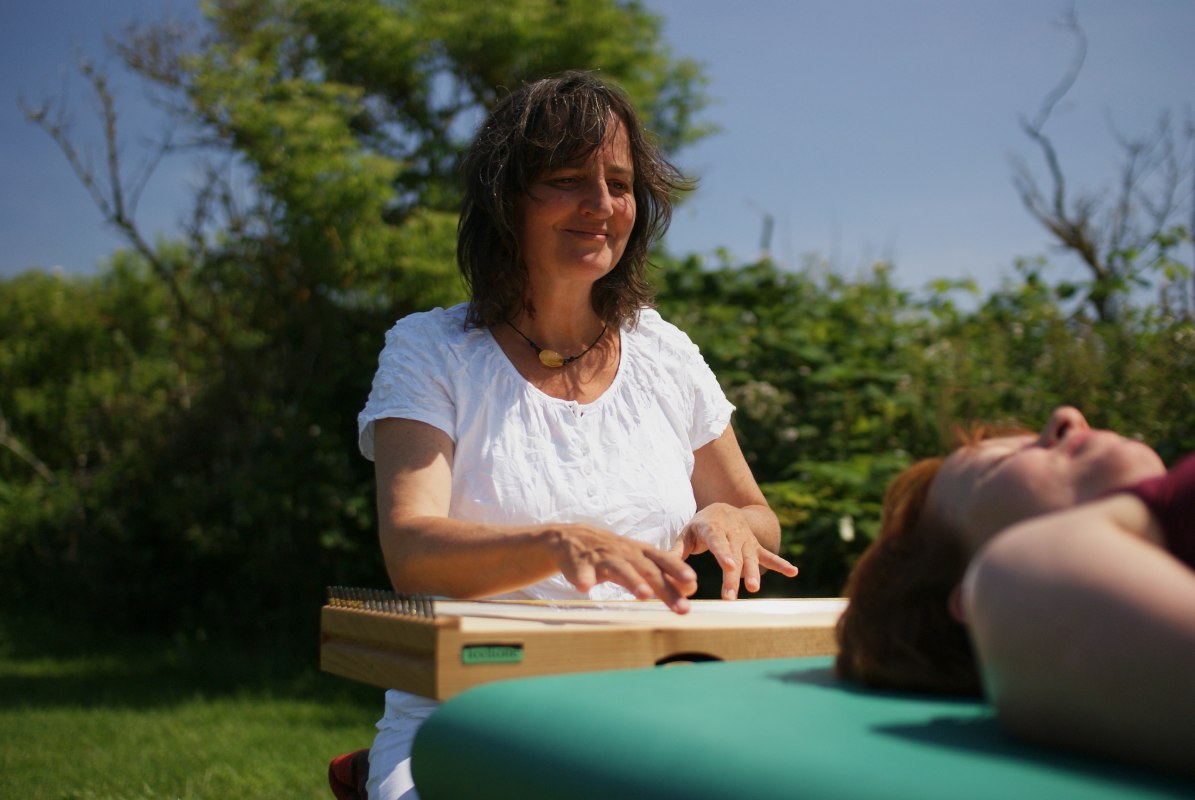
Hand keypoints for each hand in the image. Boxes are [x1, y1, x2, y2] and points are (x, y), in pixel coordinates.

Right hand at [546, 525, 698, 613]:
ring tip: (644, 595)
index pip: (663, 560)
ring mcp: (602, 558)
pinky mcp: (579, 564)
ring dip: (632, 581)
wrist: (572, 539)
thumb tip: (692, 588)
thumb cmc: (613, 554)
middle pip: (647, 570)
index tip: (693, 583)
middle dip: (665, 588)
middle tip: (680, 607)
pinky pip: (581, 572)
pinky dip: (583, 578)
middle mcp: (624, 553)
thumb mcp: (639, 559)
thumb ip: (663, 573)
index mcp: (640, 552)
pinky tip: (585, 588)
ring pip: (619, 569)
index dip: (677, 570)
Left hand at [672, 503, 798, 599]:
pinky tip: (794, 572)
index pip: (718, 542)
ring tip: (754, 588)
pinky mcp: (755, 546)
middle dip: (733, 576)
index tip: (728, 566)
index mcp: (712, 528)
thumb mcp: (686, 534)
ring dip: (754, 573)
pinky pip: (768, 555)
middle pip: (734, 556)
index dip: (723, 553)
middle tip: (731, 596)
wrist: (724, 509)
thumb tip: (662, 571)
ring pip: (751, 558)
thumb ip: (676, 551)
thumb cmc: (700, 526)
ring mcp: (746, 540)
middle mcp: (732, 533)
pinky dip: (781, 564)